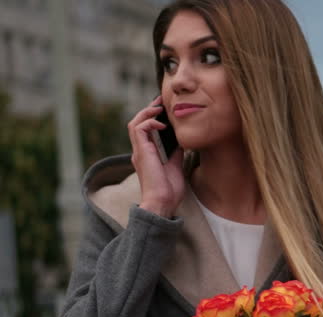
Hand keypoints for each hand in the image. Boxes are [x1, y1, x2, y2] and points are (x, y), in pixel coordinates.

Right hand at [128, 96, 184, 217]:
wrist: (163, 202)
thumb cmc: (169, 189)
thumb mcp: (175, 165)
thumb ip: (176, 152)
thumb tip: (183, 141)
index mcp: (147, 154)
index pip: (145, 131)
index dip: (153, 118)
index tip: (165, 110)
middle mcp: (140, 151)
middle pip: (138, 124)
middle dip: (149, 110)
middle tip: (161, 101)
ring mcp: (139, 151)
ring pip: (134, 123)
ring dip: (146, 113)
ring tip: (159, 107)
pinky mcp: (141, 152)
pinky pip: (139, 129)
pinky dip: (149, 123)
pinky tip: (161, 124)